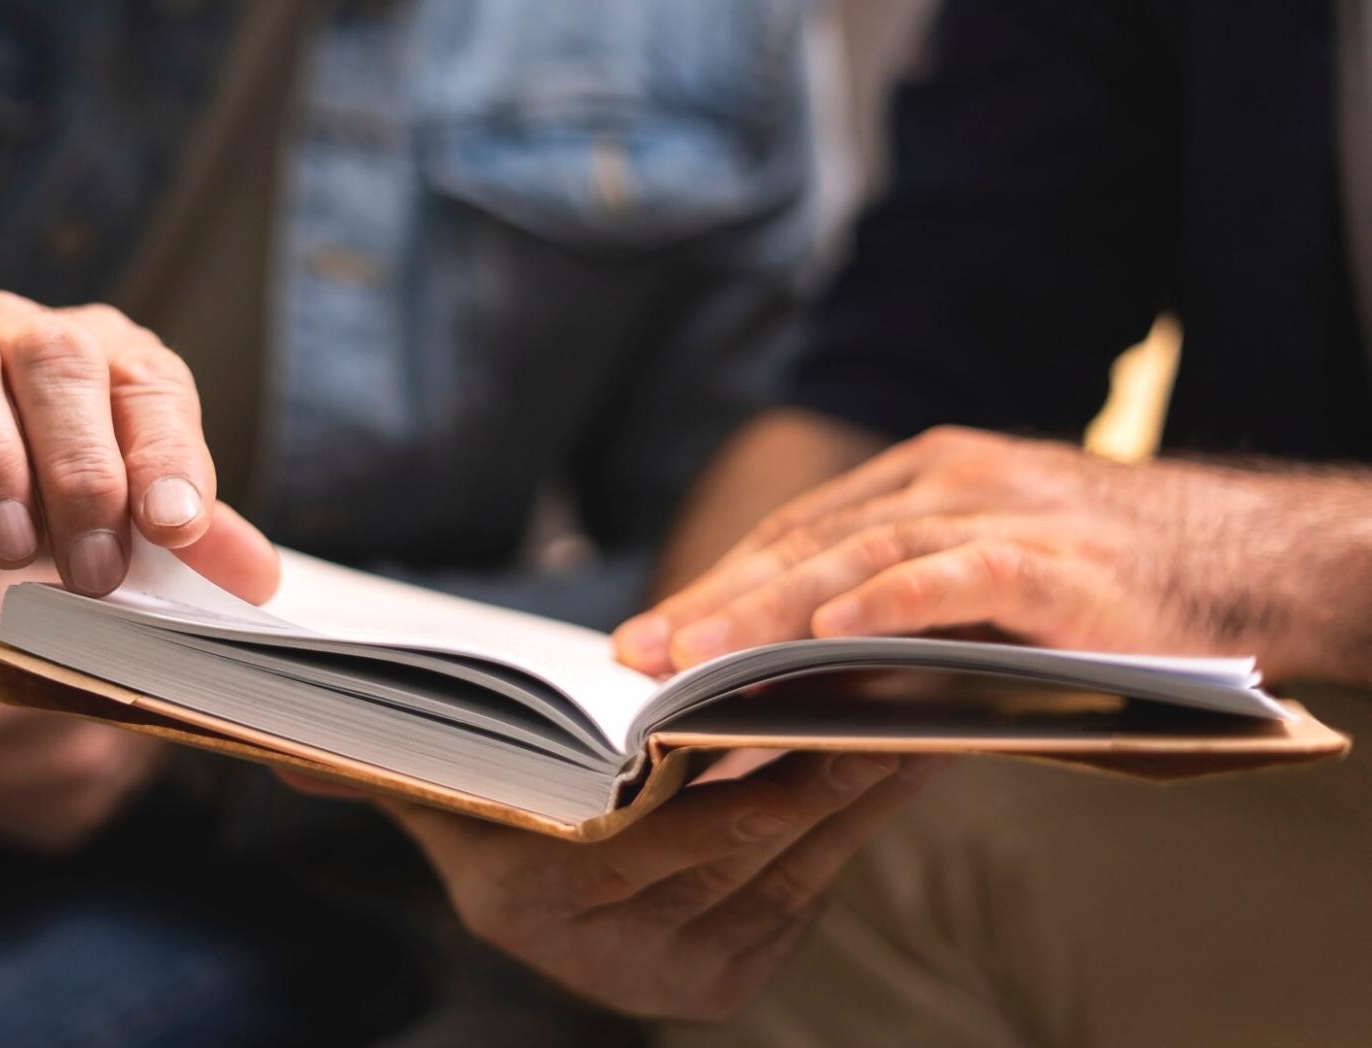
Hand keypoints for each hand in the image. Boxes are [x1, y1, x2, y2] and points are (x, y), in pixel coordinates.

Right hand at [0, 290, 223, 594]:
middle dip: (84, 472)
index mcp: (102, 353)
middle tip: (95, 573)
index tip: (177, 528)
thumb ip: (178, 530)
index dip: (167, 454)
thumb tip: (259, 582)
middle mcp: (18, 329)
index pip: (149, 386)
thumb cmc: (24, 467)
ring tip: (6, 552)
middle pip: (60, 365)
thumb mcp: (106, 498)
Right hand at [379, 753, 942, 1020]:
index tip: (788, 712)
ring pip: (786, 874)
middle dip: (815, 775)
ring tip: (908, 717)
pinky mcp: (731, 982)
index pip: (649, 844)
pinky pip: (809, 894)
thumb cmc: (489, 814)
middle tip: (879, 697)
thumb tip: (278, 755)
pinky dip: (854, 828)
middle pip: (733, 853)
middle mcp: (601, 957)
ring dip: (855, 798)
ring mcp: (673, 977)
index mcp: (526, 903)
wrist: (536, 896)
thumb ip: (369, 771)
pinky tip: (892, 764)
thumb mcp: (431, 793)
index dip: (727, 782)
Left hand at [614, 426, 1361, 681]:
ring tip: (700, 656)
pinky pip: (956, 575)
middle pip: (807, 544)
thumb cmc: (1098, 587)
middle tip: (641, 657)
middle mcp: (948, 481)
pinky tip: (828, 635)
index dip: (716, 585)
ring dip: (773, 610)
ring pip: (862, 557)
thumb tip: (793, 683)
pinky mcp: (1053, 560)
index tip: (647, 638)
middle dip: (716, 603)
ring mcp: (1000, 511)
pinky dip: (890, 603)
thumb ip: (900, 613)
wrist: (1242, 560)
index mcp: (921, 480)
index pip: (795, 535)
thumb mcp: (981, 584)